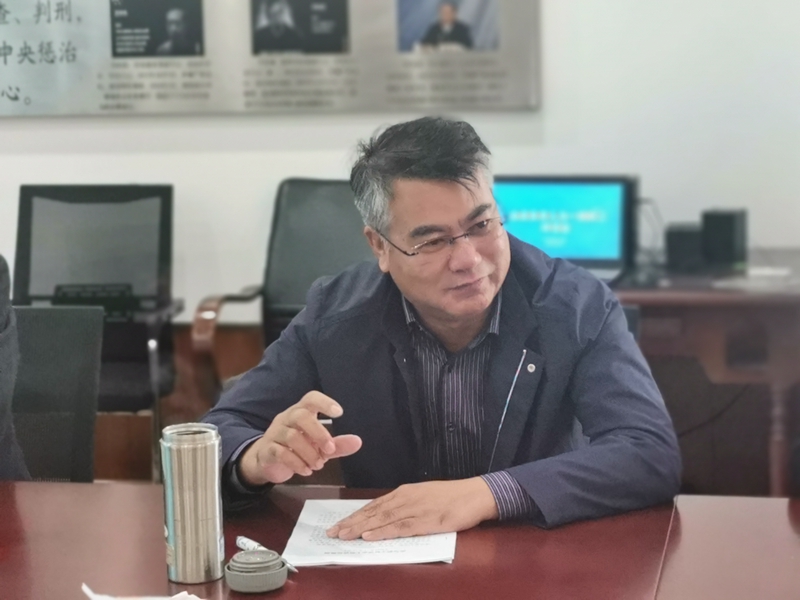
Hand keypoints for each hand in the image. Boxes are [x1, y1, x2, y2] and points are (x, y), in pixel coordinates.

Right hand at [239, 391, 361, 485]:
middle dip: (319, 433)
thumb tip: (358, 442)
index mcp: (301, 412)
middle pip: (300, 416)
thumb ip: (337, 444)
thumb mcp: (318, 446)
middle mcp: (287, 418)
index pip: (311, 399)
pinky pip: (281, 453)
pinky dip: (296, 463)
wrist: (266, 461)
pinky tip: (306, 471)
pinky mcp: (267, 449)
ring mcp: (275, 433)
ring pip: (292, 436)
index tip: (339, 413)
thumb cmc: (296, 448)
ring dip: (309, 453)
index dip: (324, 403)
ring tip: (318, 465)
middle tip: (329, 450)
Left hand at [326, 478, 498, 540]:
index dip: (355, 516)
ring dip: (361, 528)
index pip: (374, 505)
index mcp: (404, 492)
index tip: (339, 524)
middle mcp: (405, 498)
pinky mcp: (425, 520)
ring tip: (343, 534)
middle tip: (332, 532)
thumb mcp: (424, 497)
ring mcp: (414, 508)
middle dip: (351, 522)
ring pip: (381, 519)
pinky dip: (382, 532)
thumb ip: (406, 506)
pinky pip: (399, 527)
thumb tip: (387, 517)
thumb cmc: (451, 497)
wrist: (475, 494)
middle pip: (373, 512)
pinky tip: (369, 536)